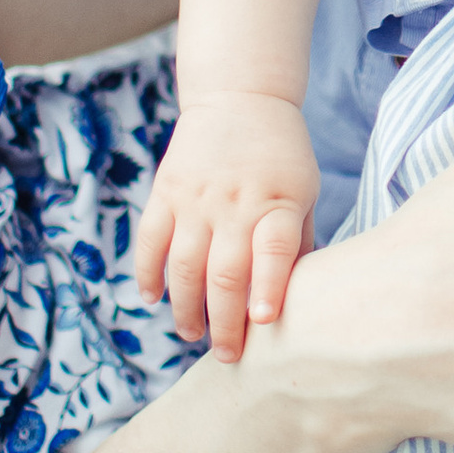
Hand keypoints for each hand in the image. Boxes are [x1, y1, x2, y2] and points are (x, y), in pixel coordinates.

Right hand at [130, 93, 321, 355]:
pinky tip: (152, 299)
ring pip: (184, 266)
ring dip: (186, 308)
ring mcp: (196, 198)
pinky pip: (150, 240)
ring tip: (192, 335)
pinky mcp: (166, 191)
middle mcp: (235, 202)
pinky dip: (147, 273)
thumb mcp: (305, 191)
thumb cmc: (282, 155)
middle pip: (225, 272)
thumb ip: (298, 242)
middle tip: (228, 356)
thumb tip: (299, 300)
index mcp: (277, 202)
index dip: (268, 287)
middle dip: (224, 322)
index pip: (274, 250)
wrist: (241, 96)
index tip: (263, 322)